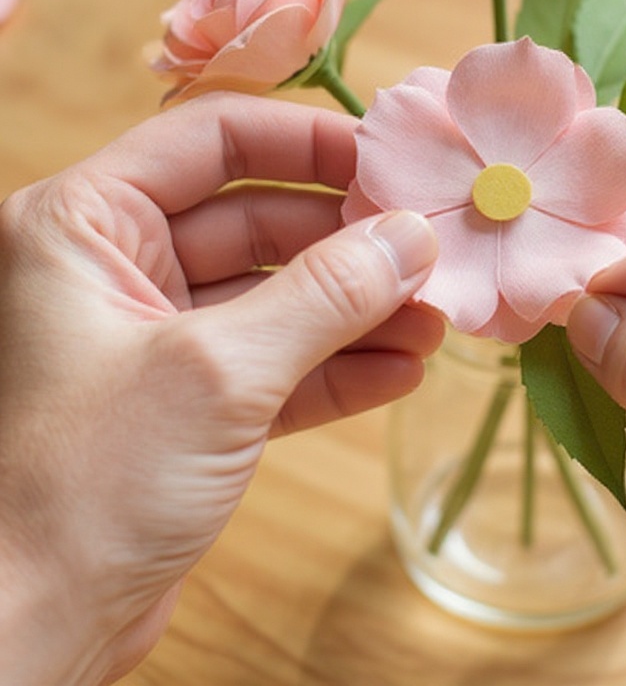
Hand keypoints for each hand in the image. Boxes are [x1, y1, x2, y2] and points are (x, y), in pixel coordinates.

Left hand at [0, 93, 441, 685]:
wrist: (27, 635)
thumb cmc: (81, 488)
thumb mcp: (219, 372)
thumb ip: (325, 295)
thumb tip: (413, 236)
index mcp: (84, 225)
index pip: (212, 140)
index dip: (305, 142)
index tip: (388, 162)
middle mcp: (115, 269)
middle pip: (256, 218)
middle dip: (348, 243)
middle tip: (430, 254)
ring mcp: (153, 338)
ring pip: (275, 296)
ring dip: (357, 310)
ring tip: (434, 321)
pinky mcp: (186, 403)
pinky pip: (276, 362)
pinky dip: (336, 365)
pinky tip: (401, 369)